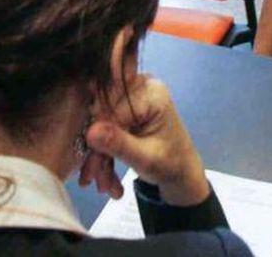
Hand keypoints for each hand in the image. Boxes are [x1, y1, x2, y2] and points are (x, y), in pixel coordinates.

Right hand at [86, 75, 209, 205]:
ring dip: (98, 155)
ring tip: (103, 184)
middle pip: (102, 114)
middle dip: (97, 150)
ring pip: (100, 123)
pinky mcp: (124, 109)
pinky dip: (103, 152)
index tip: (91, 168)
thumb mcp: (145, 159)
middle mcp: (140, 88)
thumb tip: (90, 132)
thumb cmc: (171, 165)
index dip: (97, 138)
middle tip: (93, 179)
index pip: (111, 109)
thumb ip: (118, 144)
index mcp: (151, 94)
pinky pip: (104, 127)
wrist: (182, 171)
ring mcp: (132, 97)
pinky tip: (106, 175)